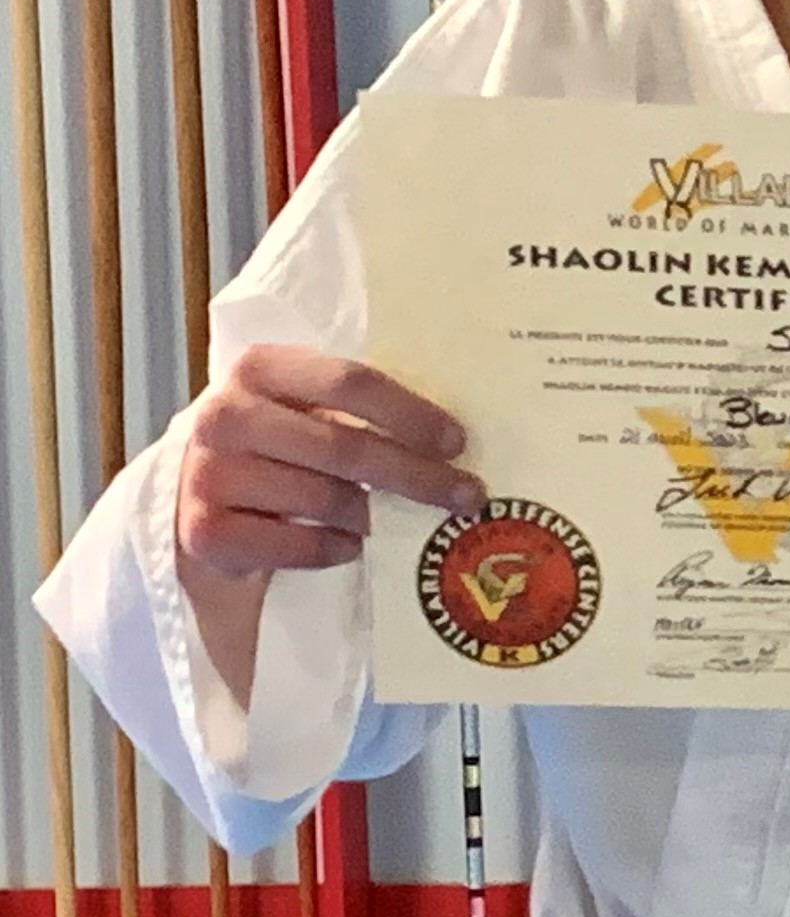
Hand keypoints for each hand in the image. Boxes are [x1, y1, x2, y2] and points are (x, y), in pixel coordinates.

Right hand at [176, 343, 480, 581]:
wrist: (196, 495)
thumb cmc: (274, 446)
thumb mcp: (302, 408)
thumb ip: (355, 408)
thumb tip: (453, 441)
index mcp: (258, 368)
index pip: (348, 381)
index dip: (410, 413)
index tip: (458, 442)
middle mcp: (225, 415)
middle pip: (345, 447)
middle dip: (417, 476)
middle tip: (468, 495)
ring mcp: (208, 474)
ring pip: (328, 500)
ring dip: (370, 516)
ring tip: (379, 518)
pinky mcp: (205, 531)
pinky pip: (301, 546)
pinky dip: (336, 548)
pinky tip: (346, 544)